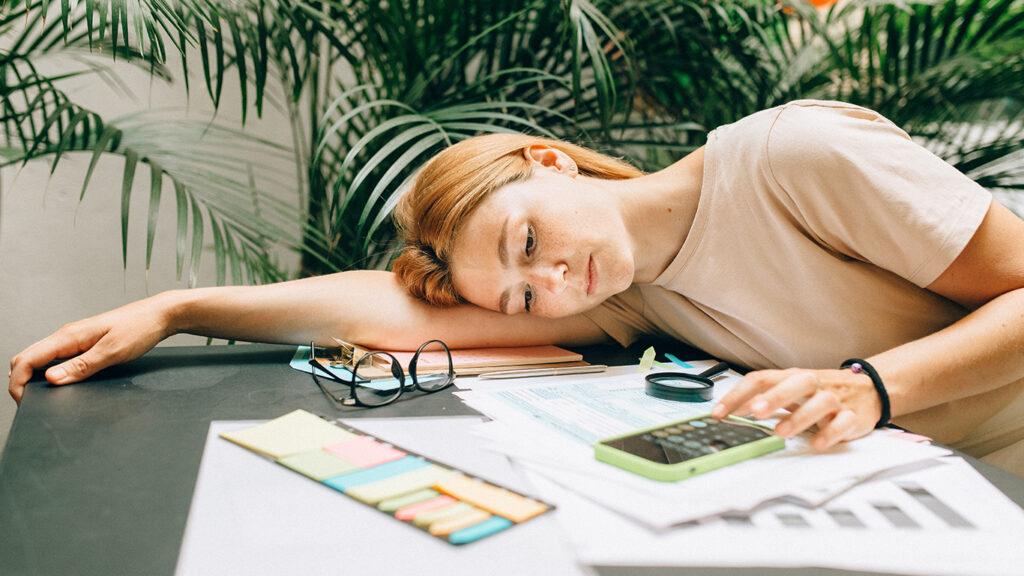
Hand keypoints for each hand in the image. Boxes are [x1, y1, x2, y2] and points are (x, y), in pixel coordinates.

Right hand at [8, 293, 178, 403]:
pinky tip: (61, 383)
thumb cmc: (140, 328)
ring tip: (42, 397)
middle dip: (21, 382)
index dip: (18, 382)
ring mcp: (75, 340)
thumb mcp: (112, 352)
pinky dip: (52, 373)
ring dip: (35, 378)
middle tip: (30, 404)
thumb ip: (81, 366)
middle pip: (28, 359)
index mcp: (69, 336)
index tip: (23, 402)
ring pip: (41, 359)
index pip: (27, 359)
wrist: (160, 315)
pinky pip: (58, 359)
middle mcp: (67, 336)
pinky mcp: (85, 344)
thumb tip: (51, 380)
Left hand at [711, 367, 881, 450]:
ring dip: (799, 417)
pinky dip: (831, 433)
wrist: (869, 388)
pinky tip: (817, 443)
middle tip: (754, 412)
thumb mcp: (791, 390)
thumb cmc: (820, 391)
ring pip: (821, 403)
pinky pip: (844, 423)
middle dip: (774, 397)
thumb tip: (732, 409)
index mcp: (793, 376)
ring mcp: (835, 400)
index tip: (719, 412)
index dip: (740, 395)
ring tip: (780, 432)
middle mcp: (814, 384)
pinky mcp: (853, 416)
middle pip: (796, 383)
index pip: (763, 379)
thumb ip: (763, 398)